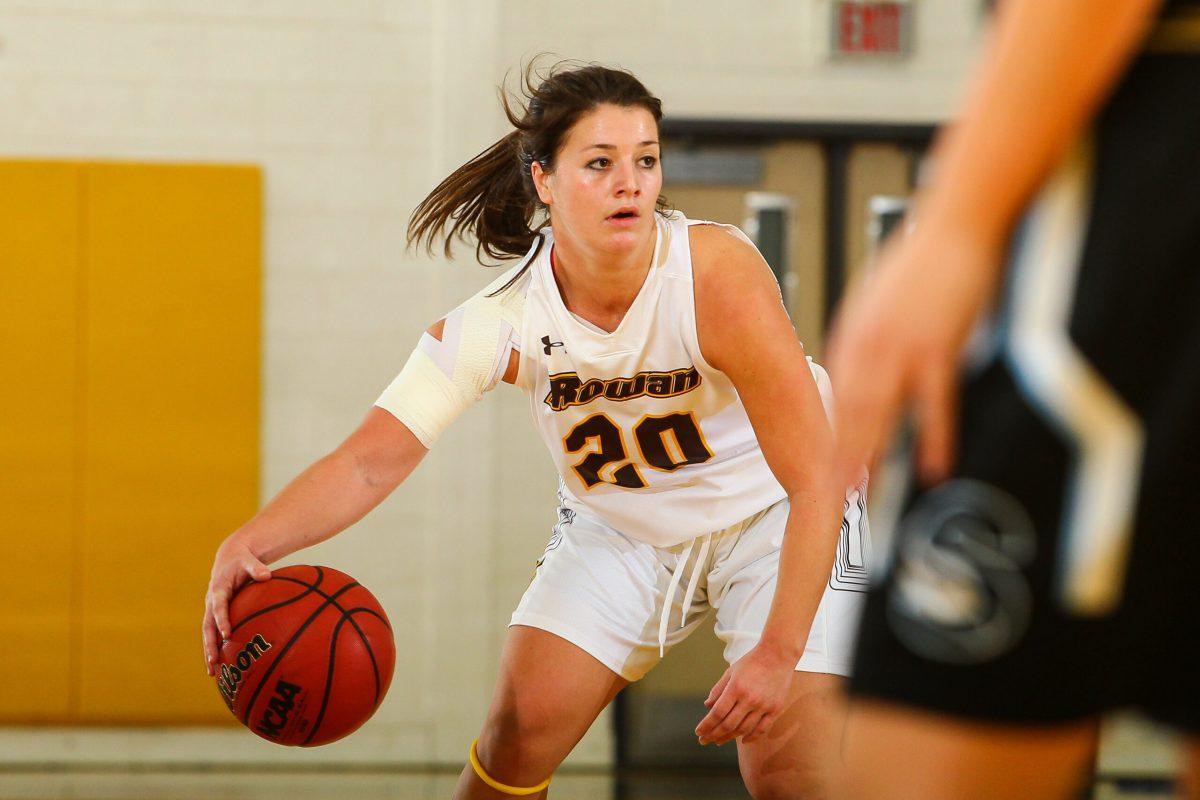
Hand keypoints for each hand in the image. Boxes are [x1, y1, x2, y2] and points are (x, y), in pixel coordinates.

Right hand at [203, 538, 271, 674]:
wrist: (230, 557)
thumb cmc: (242, 560)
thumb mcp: (249, 560)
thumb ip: (256, 568)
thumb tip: (266, 575)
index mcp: (218, 590)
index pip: (219, 607)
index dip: (222, 620)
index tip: (226, 634)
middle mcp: (211, 602)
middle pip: (208, 626)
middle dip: (209, 645)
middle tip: (213, 662)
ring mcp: (212, 609)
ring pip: (208, 633)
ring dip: (209, 651)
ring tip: (212, 672)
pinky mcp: (216, 613)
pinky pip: (214, 632)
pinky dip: (215, 647)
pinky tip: (220, 664)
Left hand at [694, 644, 795, 745]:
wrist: (778, 655)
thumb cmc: (751, 662)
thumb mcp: (731, 671)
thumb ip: (718, 689)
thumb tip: (707, 706)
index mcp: (735, 688)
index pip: (717, 713)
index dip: (706, 725)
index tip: (699, 732)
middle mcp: (749, 699)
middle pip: (728, 724)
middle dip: (713, 734)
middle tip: (704, 740)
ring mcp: (763, 705)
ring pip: (744, 729)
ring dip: (729, 737)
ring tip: (719, 741)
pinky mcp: (775, 709)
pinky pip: (762, 729)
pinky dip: (752, 737)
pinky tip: (743, 740)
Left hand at [827, 224, 1004, 489]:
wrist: (956, 226)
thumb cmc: (922, 261)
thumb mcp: (878, 299)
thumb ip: (867, 336)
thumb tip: (859, 368)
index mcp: (852, 332)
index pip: (834, 391)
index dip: (827, 429)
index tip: (819, 460)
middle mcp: (867, 344)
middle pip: (847, 409)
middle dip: (836, 453)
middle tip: (828, 492)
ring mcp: (900, 348)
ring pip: (879, 411)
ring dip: (869, 453)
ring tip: (861, 491)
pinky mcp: (937, 348)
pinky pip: (933, 403)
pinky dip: (933, 438)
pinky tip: (932, 468)